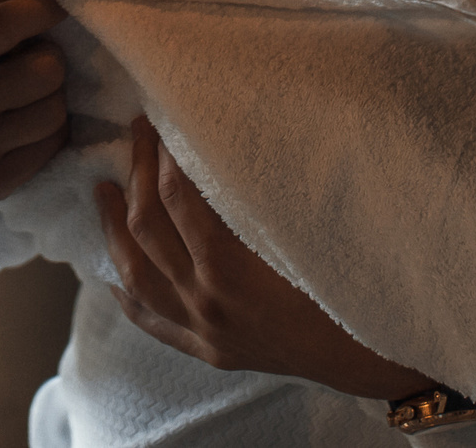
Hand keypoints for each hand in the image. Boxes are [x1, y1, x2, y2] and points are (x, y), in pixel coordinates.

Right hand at [0, 0, 70, 210]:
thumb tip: (27, 16)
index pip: (2, 26)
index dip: (39, 11)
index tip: (52, 11)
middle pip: (45, 70)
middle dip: (49, 59)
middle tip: (36, 62)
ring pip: (55, 110)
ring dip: (51, 98)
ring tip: (32, 98)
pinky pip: (52, 145)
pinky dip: (49, 131)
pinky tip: (30, 126)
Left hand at [100, 118, 428, 398]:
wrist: (373, 356)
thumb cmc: (349, 283)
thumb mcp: (307, 232)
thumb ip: (261, 193)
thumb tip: (226, 139)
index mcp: (230, 269)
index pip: (177, 198)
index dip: (164, 154)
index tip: (162, 121)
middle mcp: (207, 303)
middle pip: (148, 229)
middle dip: (136, 175)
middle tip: (135, 134)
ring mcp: (203, 331)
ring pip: (135, 276)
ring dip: (113, 230)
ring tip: (102, 191)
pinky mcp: (208, 351)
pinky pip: (152, 322)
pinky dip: (126, 295)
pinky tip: (111, 274)